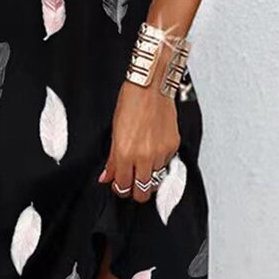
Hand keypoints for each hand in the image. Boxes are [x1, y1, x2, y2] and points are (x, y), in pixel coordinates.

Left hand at [98, 79, 179, 201]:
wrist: (152, 86)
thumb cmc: (131, 102)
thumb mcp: (114, 131)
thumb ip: (112, 158)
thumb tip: (106, 176)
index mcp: (125, 153)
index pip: (123, 186)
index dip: (120, 189)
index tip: (119, 185)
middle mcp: (144, 157)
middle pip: (142, 192)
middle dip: (135, 191)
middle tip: (131, 183)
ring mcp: (161, 153)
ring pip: (155, 180)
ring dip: (148, 176)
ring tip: (142, 165)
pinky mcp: (172, 147)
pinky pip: (166, 165)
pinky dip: (159, 163)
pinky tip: (153, 152)